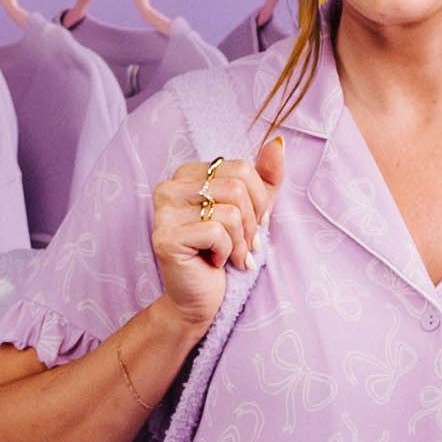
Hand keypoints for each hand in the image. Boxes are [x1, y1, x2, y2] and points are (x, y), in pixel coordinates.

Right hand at [147, 137, 282, 337]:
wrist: (201, 299)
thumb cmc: (225, 252)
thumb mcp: (253, 210)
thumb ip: (266, 176)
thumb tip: (278, 142)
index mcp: (187, 173)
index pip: (241, 168)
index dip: (258, 200)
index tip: (251, 225)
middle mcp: (169, 187)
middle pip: (236, 187)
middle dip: (251, 222)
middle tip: (243, 244)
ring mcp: (163, 212)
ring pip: (229, 210)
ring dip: (240, 240)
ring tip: (232, 255)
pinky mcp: (165, 237)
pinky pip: (216, 232)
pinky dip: (226, 252)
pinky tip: (215, 262)